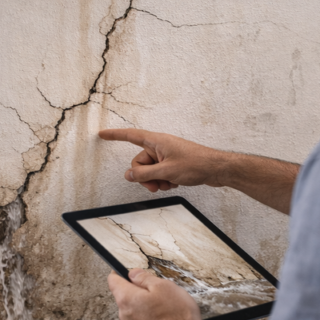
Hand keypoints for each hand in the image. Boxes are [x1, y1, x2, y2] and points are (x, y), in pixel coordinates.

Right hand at [98, 129, 228, 192]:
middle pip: (139, 162)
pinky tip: (175, 184)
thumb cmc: (195, 164)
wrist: (217, 169)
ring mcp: (166, 155)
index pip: (131, 136)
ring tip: (169, 184)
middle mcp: (160, 146)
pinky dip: (164, 181)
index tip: (102, 134)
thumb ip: (144, 175)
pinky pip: (159, 174)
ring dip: (155, 181)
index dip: (115, 135)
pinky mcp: (173, 164)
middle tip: (155, 185)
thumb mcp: (166, 172)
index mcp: (157, 141)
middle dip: (144, 177)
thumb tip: (128, 175)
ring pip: (149, 171)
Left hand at [108, 269, 201, 319]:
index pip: (113, 281)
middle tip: (156, 288)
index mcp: (126, 298)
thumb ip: (144, 278)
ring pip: (134, 308)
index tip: (128, 271)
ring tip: (163, 304)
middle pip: (124, 295)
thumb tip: (133, 273)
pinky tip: (163, 316)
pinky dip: (149, 316)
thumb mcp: (163, 286)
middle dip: (137, 289)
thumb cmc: (175, 315)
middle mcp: (124, 314)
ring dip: (144, 304)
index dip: (120, 273)